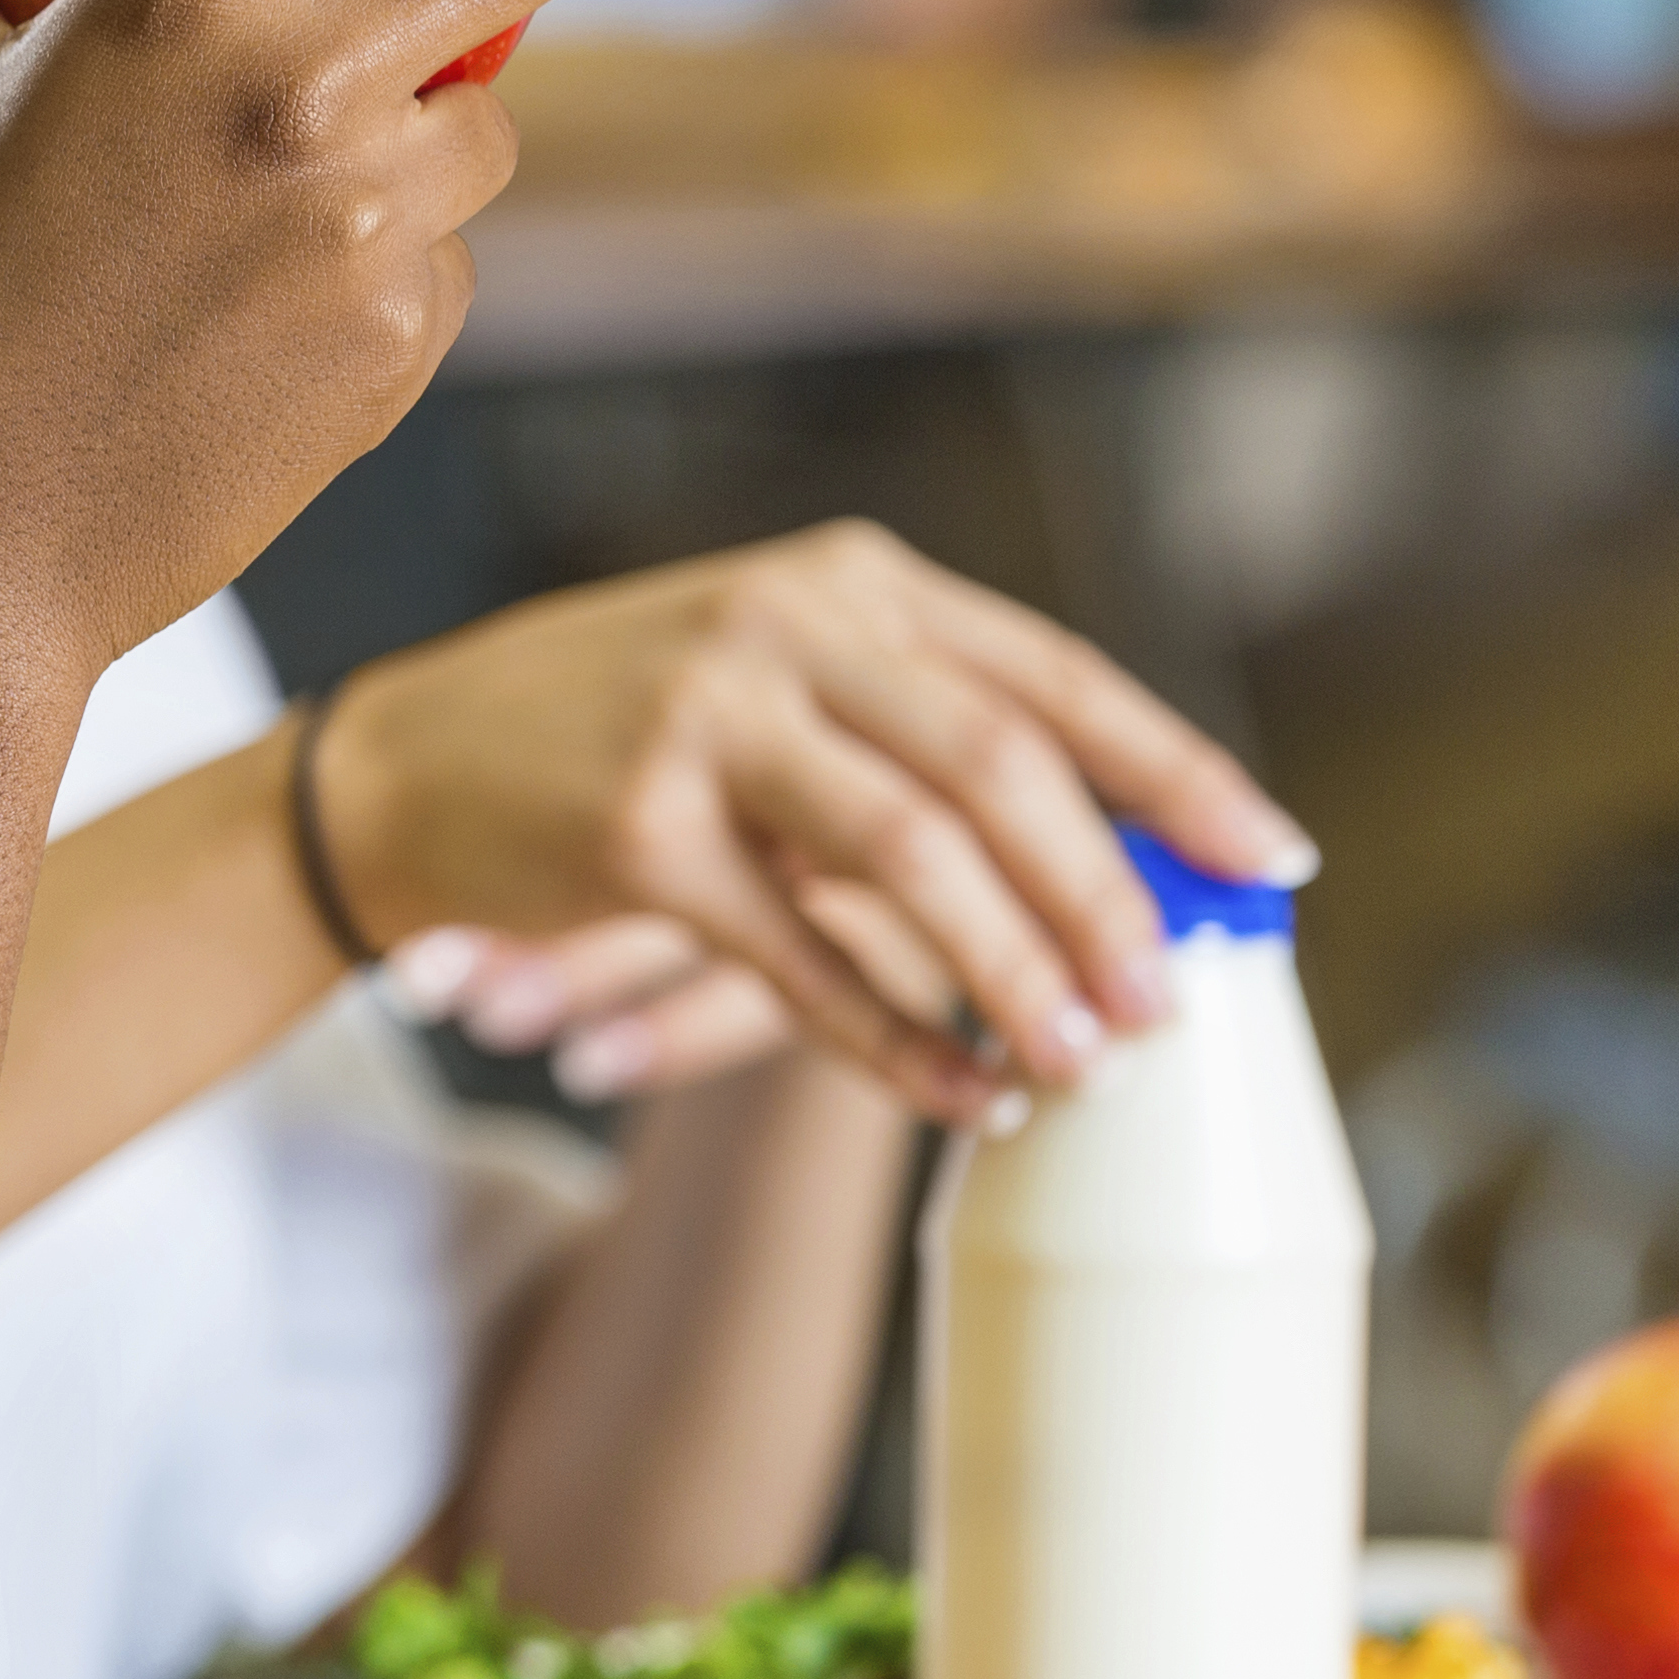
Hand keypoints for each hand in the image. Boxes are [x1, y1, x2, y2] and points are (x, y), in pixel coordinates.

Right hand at [306, 521, 1315, 1115]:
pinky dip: (893, 1041)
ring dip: (1015, 976)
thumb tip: (1128, 872)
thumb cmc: (621, 738)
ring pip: (914, 854)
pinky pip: (803, 957)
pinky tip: (954, 1096)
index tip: (1274, 866)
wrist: (404, 767)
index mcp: (847, 582)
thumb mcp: (782, 690)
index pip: (1053, 676)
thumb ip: (923, 742)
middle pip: (998, 766)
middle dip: (1103, 900)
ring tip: (1081, 1065)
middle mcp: (784, 624)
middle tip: (1166, 1008)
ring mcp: (704, 717)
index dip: (1176, 774)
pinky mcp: (637, 827)